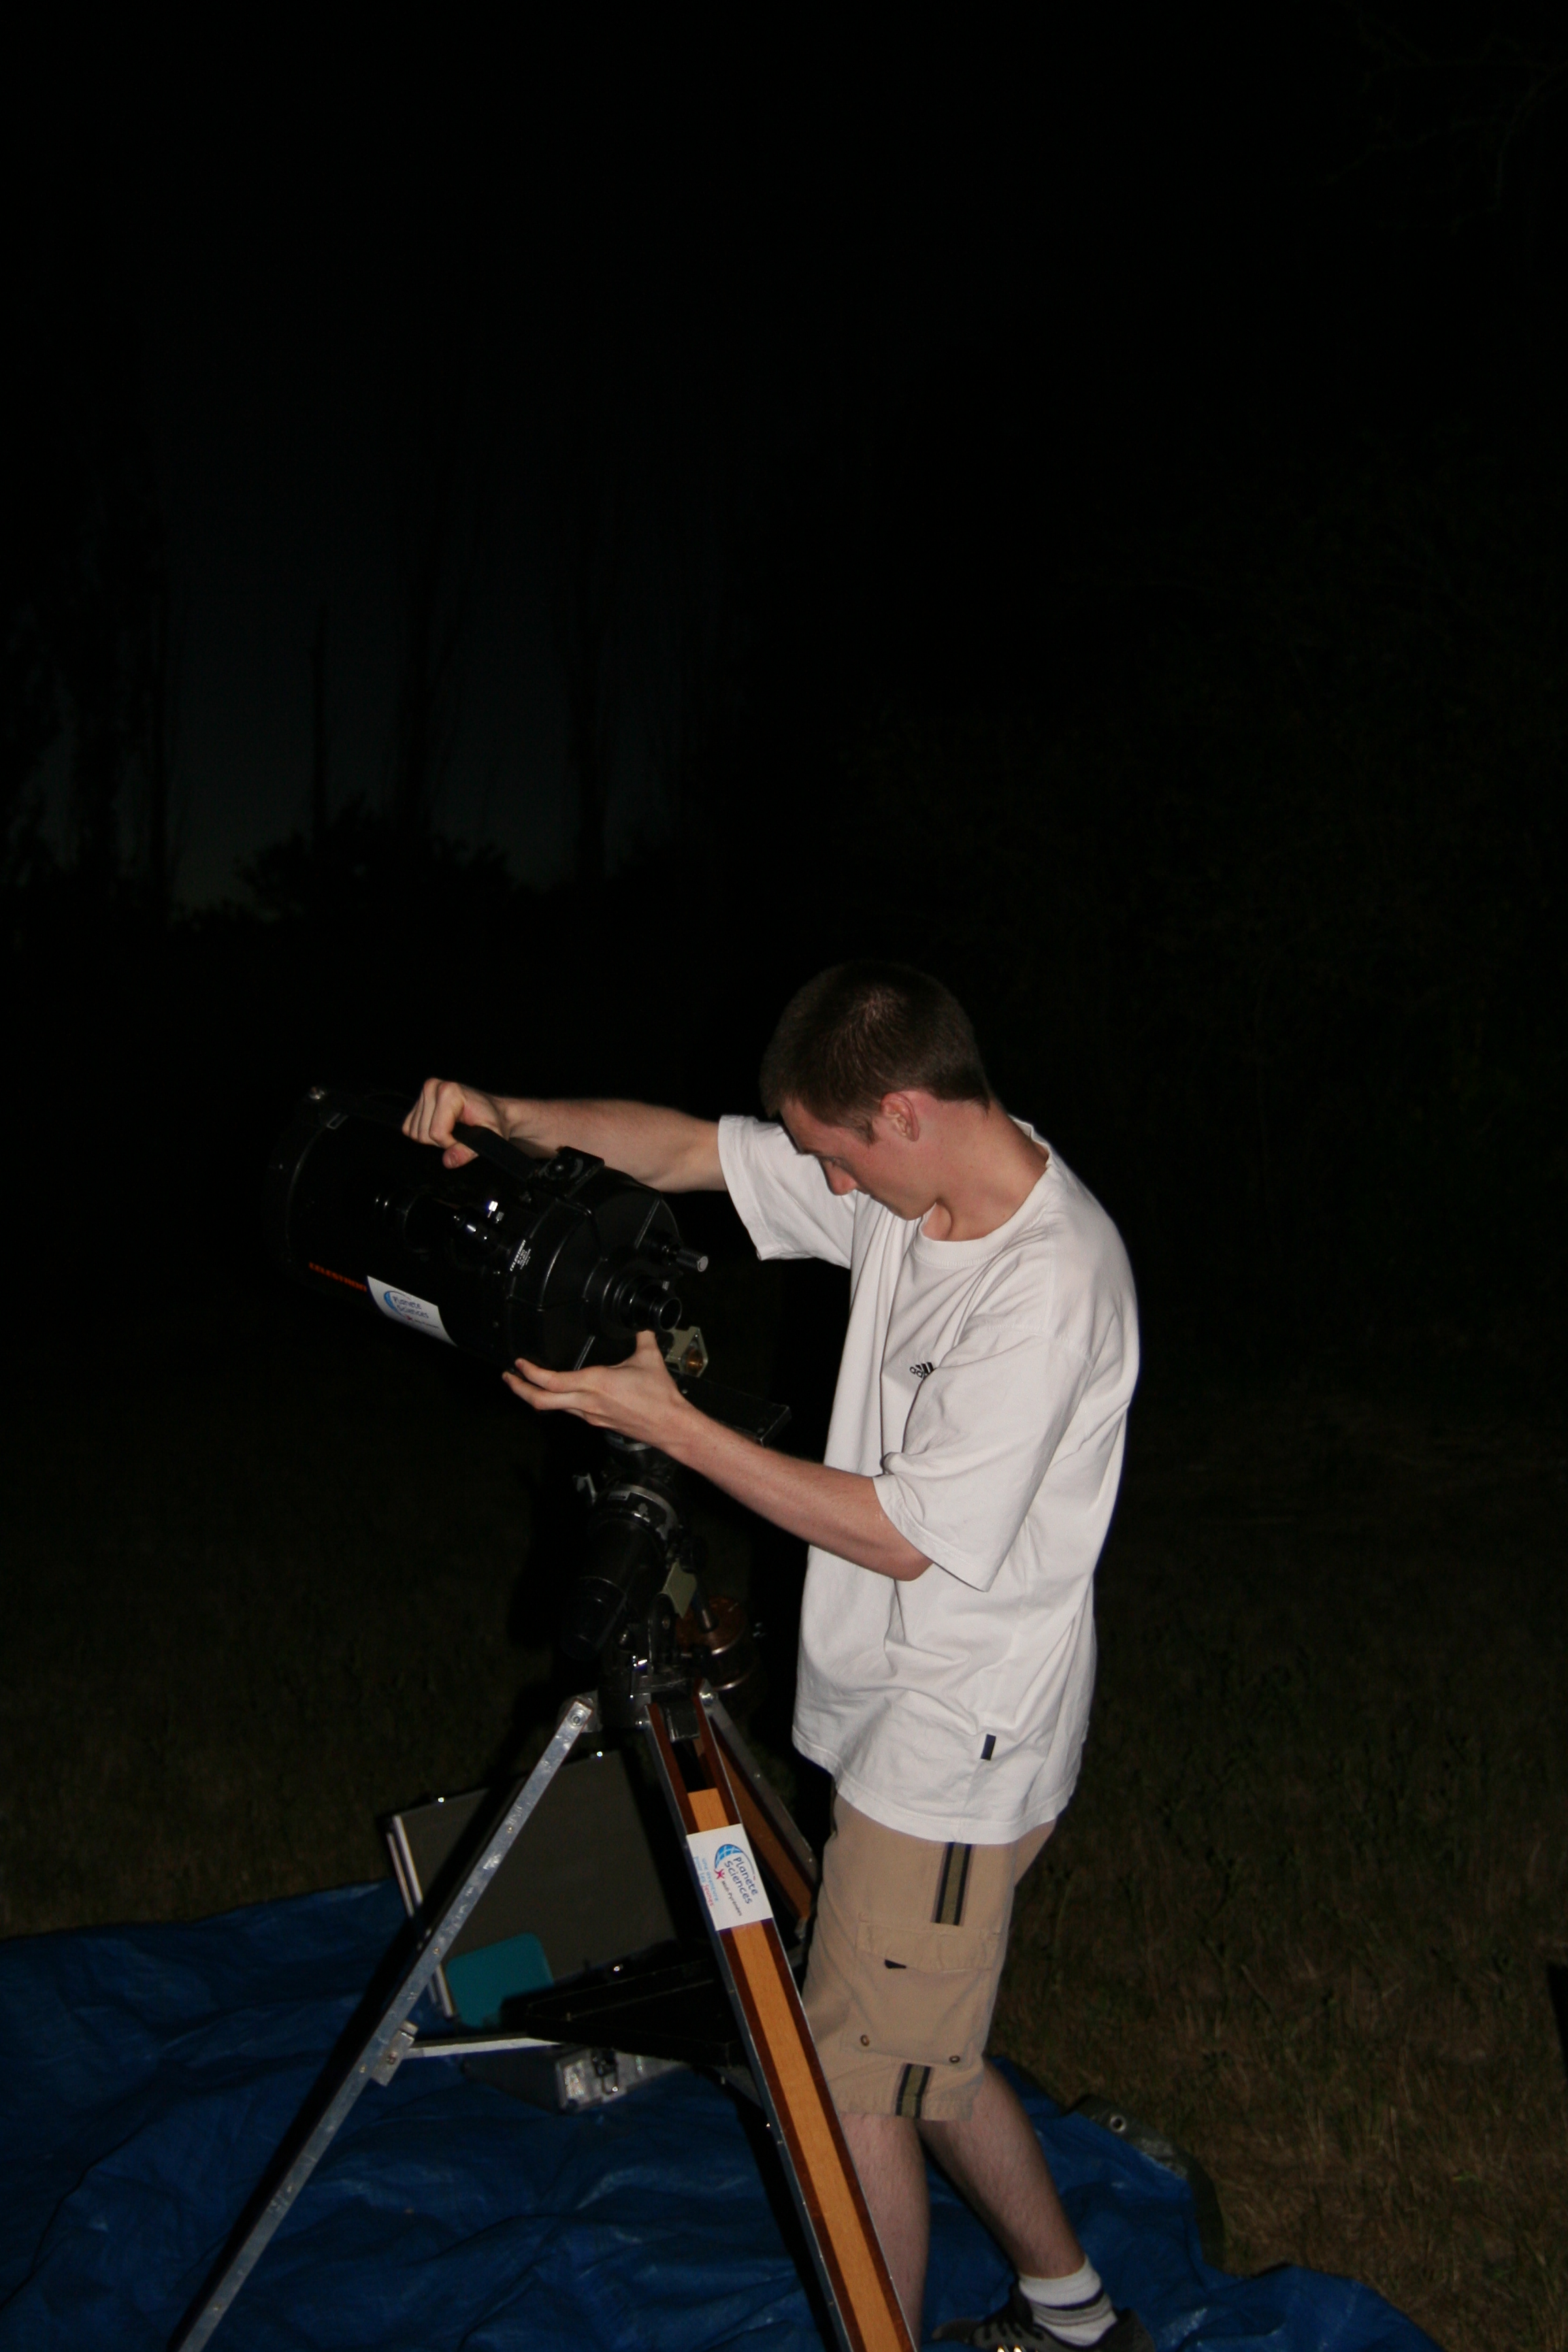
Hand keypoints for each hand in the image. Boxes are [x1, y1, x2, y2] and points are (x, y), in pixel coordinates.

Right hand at [403, 1077, 506, 1168]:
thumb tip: (449, 1160)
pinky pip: (409, 1128)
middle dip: (441, 1142)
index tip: (466, 1139)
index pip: (436, 1133)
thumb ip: (468, 1151)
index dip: (450, 1144)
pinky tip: (442, 1127)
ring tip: (453, 1130)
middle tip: (460, 1135)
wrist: (494, 1110)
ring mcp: (425, 1092)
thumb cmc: (493, 1121)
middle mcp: (434, 1087)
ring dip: (433, 1138)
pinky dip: (425, 1133)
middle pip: (423, 1134)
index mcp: (450, 1092)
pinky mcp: (418, 1101)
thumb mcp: (490, 1137)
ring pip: (415, 1133)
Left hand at [504, 1328, 694, 1448]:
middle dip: (519, 1389)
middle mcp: (587, 1402)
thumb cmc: (659, 1397)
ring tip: (528, 1386)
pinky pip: (570, 1411)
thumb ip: (641, 1335)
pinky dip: (558, 1402)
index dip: (530, 1373)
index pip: (551, 1381)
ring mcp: (590, 1415)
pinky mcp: (598, 1422)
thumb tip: (640, 1323)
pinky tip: (559, 1395)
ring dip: (537, 1396)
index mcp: (594, 1383)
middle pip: (541, 1401)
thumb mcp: (649, 1357)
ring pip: (554, 1408)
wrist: (669, 1425)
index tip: (519, 1363)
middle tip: (508, 1378)